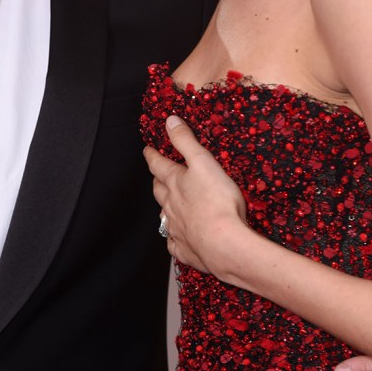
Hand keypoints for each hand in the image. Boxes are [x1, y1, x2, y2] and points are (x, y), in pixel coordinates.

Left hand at [143, 115, 247, 275]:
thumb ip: (186, 141)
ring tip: (166, 204)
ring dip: (165, 207)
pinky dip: (175, 238)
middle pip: (159, 190)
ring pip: (165, 215)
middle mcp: (170, 205)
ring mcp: (176, 228)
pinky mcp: (186, 249)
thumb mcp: (203, 161)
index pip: (158, 164)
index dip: (152, 155)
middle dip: (157, 180)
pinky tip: (178, 238)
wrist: (224, 244)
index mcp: (175, 182)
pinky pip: (175, 243)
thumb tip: (170, 121)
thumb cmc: (217, 202)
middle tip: (157, 175)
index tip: (147, 150)